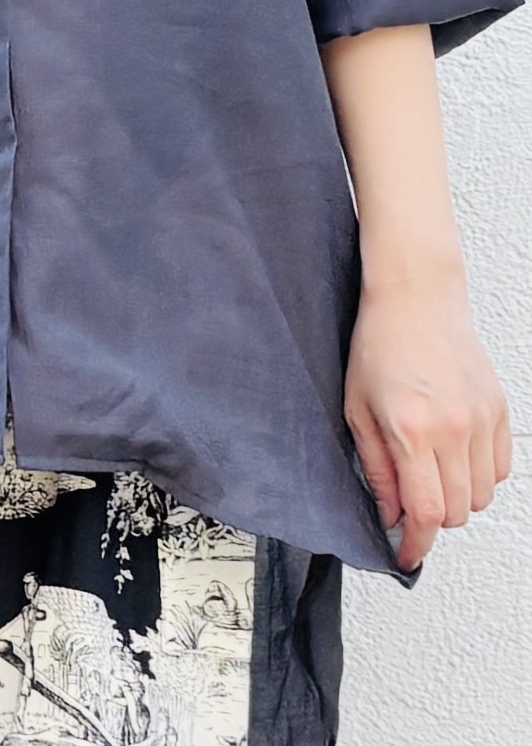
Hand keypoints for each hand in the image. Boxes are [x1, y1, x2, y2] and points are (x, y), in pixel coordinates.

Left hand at [344, 275, 512, 571]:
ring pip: (481, 496)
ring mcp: (482, 421)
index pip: (424, 513)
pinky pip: (500, 469)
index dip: (415, 544)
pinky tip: (453, 455)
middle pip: (455, 511)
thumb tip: (389, 515)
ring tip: (428, 472)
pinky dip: (479, 476)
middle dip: (430, 519)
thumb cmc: (378, 346)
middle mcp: (453, 430)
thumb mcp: (356, 408)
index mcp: (410, 430)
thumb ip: (376, 467)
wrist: (416, 300)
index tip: (406, 556)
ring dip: (455, 498)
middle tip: (407, 505)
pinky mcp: (500, 412)